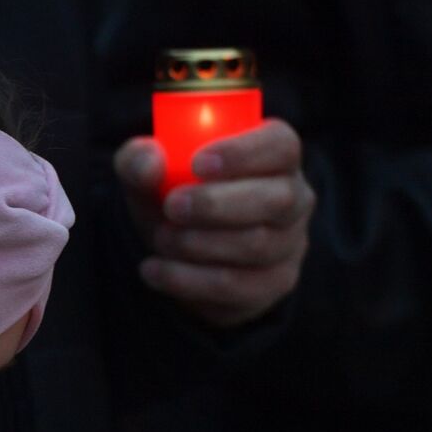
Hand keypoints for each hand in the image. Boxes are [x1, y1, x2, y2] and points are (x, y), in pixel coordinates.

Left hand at [114, 118, 315, 327]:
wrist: (174, 252)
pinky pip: (237, 285)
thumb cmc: (173, 197)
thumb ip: (138, 161)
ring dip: (198, 244)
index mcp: (275, 156)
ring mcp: (289, 244)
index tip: (197, 163)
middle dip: (218, 204)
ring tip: (161, 238)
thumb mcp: (148, 176)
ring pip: (257, 246)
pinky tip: (155, 270)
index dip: (243, 153)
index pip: (280, 145)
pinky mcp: (273, 283)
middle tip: (172, 206)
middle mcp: (293, 198)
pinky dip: (188, 280)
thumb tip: (150, 162)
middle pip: (278, 199)